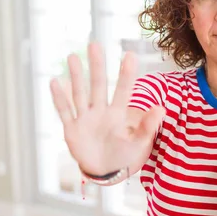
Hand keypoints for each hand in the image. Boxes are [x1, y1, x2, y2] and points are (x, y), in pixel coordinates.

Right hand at [49, 42, 165, 176]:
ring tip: (72, 56)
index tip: (130, 55)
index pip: (123, 91)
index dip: (126, 74)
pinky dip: (59, 99)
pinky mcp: (72, 130)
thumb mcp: (138, 143)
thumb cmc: (124, 154)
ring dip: (76, 77)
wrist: (105, 171)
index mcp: (118, 114)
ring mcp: (85, 119)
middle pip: (98, 85)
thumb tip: (162, 108)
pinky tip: (54, 82)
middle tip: (95, 44)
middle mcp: (101, 112)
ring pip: (80, 94)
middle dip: (97, 66)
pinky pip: (65, 112)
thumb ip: (148, 126)